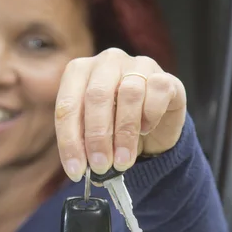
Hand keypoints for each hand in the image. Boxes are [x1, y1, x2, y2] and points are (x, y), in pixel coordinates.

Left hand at [55, 48, 186, 181]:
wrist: (154, 127)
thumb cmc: (115, 126)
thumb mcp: (93, 134)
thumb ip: (84, 143)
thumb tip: (80, 167)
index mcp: (79, 71)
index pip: (67, 105)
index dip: (70, 141)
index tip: (76, 170)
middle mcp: (106, 61)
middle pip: (96, 96)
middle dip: (97, 137)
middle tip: (100, 166)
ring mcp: (137, 64)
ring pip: (129, 93)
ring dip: (124, 133)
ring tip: (122, 160)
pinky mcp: (165, 76)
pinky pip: (157, 91)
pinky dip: (150, 115)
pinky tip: (146, 130)